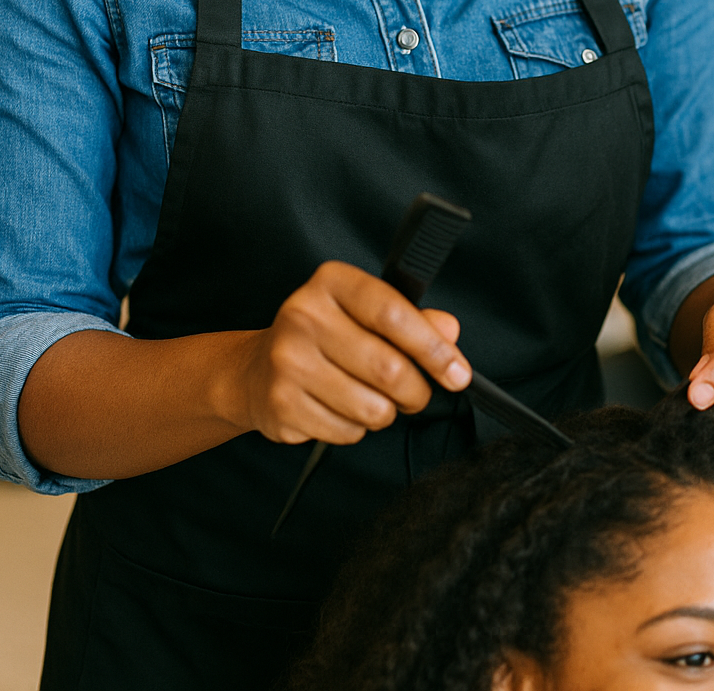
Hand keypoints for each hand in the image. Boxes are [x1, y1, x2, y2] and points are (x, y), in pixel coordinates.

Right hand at [236, 261, 471, 446]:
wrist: (255, 370)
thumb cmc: (323, 337)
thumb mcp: (365, 313)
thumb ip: (412, 319)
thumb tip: (449, 331)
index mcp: (331, 282)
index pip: (393, 313)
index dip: (433, 347)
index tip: (457, 372)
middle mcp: (304, 315)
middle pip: (388, 367)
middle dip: (415, 391)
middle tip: (416, 394)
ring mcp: (289, 360)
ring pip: (371, 407)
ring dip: (386, 413)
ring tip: (372, 399)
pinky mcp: (282, 404)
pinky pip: (347, 431)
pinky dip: (356, 429)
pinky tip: (340, 409)